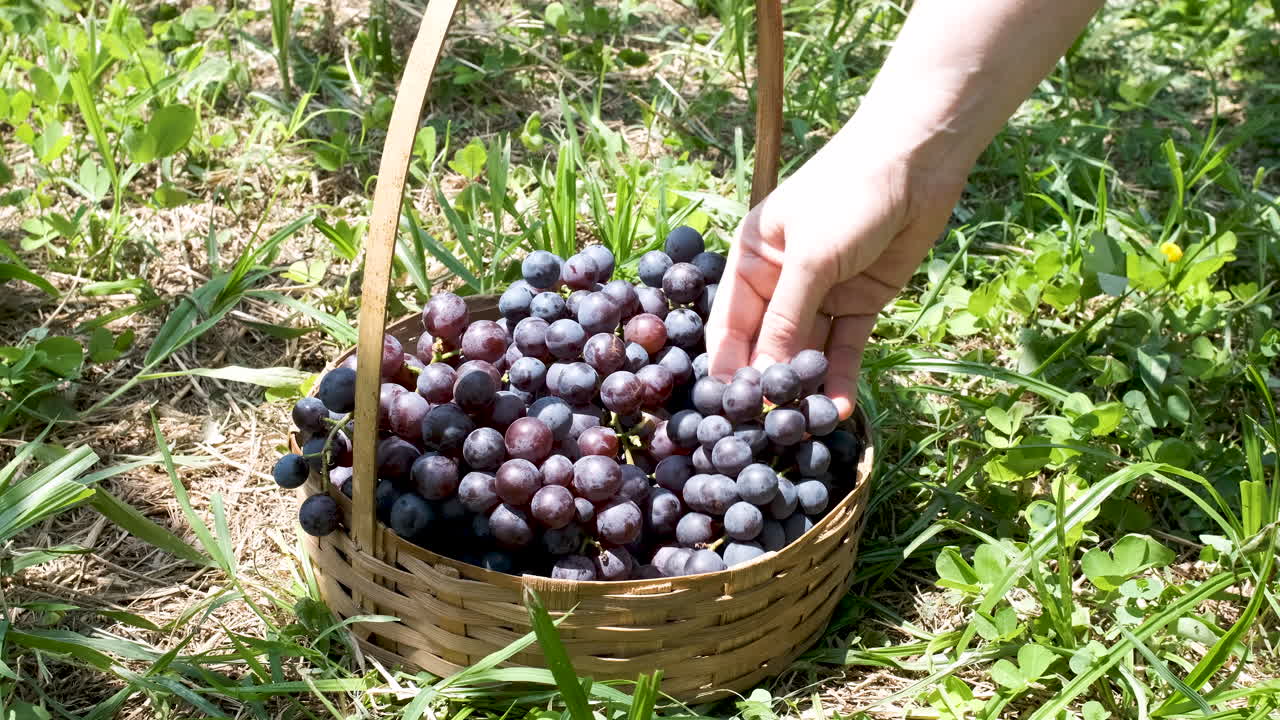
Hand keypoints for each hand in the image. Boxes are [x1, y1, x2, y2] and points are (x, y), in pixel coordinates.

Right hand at [706, 134, 966, 418]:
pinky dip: (840, 377)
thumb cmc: (847, 195)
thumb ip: (785, 320)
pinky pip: (843, 348)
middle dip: (768, 385)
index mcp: (750, 262)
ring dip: (806, 387)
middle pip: (766, 345)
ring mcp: (819, 296)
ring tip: (806, 428)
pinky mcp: (858, 304)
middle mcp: (779, 283)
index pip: (729, 326)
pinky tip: (839, 408)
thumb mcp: (810, 258)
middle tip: (769, 431)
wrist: (917, 163)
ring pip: (805, 352)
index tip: (727, 412)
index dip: (727, 368)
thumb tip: (763, 380)